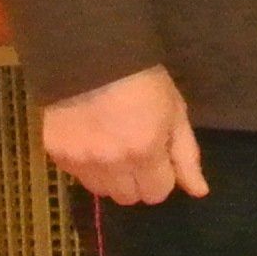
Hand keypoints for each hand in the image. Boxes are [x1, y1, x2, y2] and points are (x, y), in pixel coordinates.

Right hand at [41, 65, 205, 204]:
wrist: (91, 58)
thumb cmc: (143, 81)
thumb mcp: (175, 113)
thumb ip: (186, 156)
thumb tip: (199, 192)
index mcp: (144, 153)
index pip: (157, 193)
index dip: (162, 176)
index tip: (159, 157)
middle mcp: (111, 164)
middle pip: (128, 198)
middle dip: (138, 181)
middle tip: (136, 152)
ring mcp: (80, 162)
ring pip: (101, 192)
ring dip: (112, 178)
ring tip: (113, 146)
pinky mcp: (56, 156)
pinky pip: (77, 177)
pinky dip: (87, 167)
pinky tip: (91, 140)